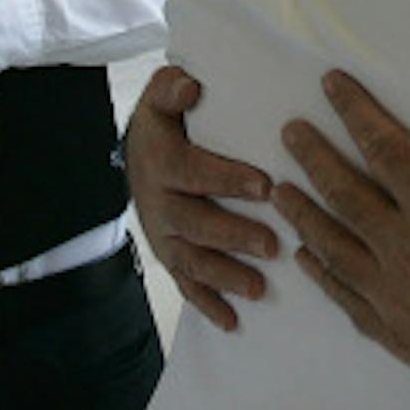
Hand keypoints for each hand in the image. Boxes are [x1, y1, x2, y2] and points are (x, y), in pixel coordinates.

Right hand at [125, 65, 278, 330]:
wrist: (138, 153)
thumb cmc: (167, 122)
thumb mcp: (162, 95)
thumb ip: (172, 87)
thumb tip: (189, 87)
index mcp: (160, 160)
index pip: (193, 171)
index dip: (226, 179)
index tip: (264, 185)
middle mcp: (156, 202)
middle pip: (193, 223)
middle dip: (232, 235)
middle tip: (271, 244)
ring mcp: (162, 234)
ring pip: (190, 260)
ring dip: (223, 275)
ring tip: (257, 287)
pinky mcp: (170, 255)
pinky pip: (185, 284)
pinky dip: (206, 304)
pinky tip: (232, 322)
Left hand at [273, 68, 409, 409]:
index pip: (384, 148)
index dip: (354, 111)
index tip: (330, 84)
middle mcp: (406, 253)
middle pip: (343, 194)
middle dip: (312, 157)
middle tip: (289, 132)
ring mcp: (396, 299)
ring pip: (331, 247)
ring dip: (302, 213)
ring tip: (280, 190)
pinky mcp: (398, 337)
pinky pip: (343, 298)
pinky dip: (319, 273)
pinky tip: (306, 257)